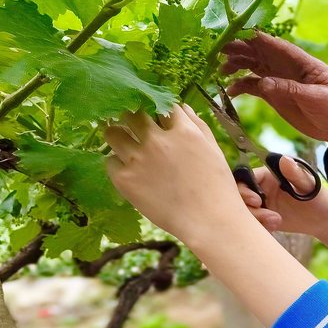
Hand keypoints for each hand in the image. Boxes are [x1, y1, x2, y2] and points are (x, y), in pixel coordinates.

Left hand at [105, 105, 249, 242]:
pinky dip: (117, 163)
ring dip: (117, 135)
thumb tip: (181, 107)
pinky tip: (129, 170)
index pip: (162, 105)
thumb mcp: (214, 150)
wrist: (210, 222)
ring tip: (123, 142)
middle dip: (132, 116)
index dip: (159, 109)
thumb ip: (198, 125)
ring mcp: (139, 160)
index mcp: (183, 131)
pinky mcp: (125, 179)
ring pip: (112, 133)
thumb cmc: (218, 188)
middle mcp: (157, 141)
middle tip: (132, 124)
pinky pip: (109, 161)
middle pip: (131, 113)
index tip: (156, 114)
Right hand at [221, 32, 327, 151]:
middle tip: (219, 51)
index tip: (232, 34)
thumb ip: (291, 89)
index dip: (253, 38)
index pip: (274, 44)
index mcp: (300, 62)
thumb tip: (263, 83)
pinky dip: (240, 87)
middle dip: (239, 50)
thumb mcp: (316, 98)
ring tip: (220, 71)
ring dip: (236, 66)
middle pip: (258, 53)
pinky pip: (254, 87)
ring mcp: (279, 81)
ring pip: (253, 67)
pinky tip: (229, 91)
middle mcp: (286, 67)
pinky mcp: (275, 95)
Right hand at [238, 157, 327, 236]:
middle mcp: (260, 188)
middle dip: (249, 208)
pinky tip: (273, 228)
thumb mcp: (309, 185)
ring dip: (256, 219)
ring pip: (244, 211)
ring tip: (276, 222)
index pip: (245, 178)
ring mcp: (260, 203)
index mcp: (268, 174)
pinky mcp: (262, 218)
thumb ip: (295, 173)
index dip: (245, 189)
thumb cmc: (319, 197)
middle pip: (240, 196)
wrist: (324, 219)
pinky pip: (251, 223)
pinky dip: (258, 227)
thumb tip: (284, 159)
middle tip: (269, 217)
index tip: (257, 201)